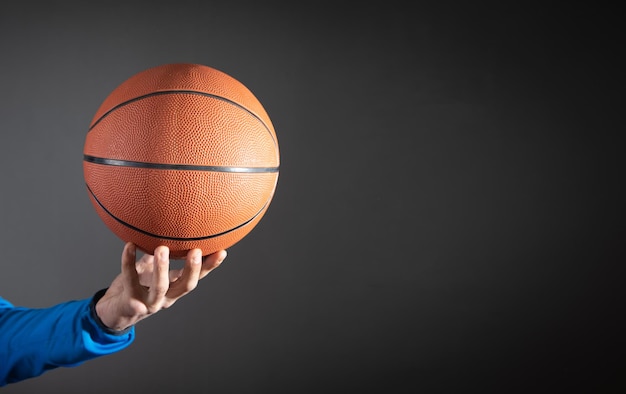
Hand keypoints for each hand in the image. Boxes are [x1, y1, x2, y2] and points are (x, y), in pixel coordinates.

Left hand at [95, 242, 226, 330]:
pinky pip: (130, 280)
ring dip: (162, 268)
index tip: (222, 251)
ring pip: (160, 287)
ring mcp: (149, 303)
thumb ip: (158, 255)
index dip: (209, 266)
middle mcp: (165, 298)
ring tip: (162, 249)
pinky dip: (128, 262)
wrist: (112, 314)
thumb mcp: (149, 271)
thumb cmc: (134, 288)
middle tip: (195, 251)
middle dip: (191, 269)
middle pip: (185, 286)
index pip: (197, 278)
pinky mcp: (130, 303)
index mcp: (173, 289)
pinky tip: (129, 246)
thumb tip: (166, 230)